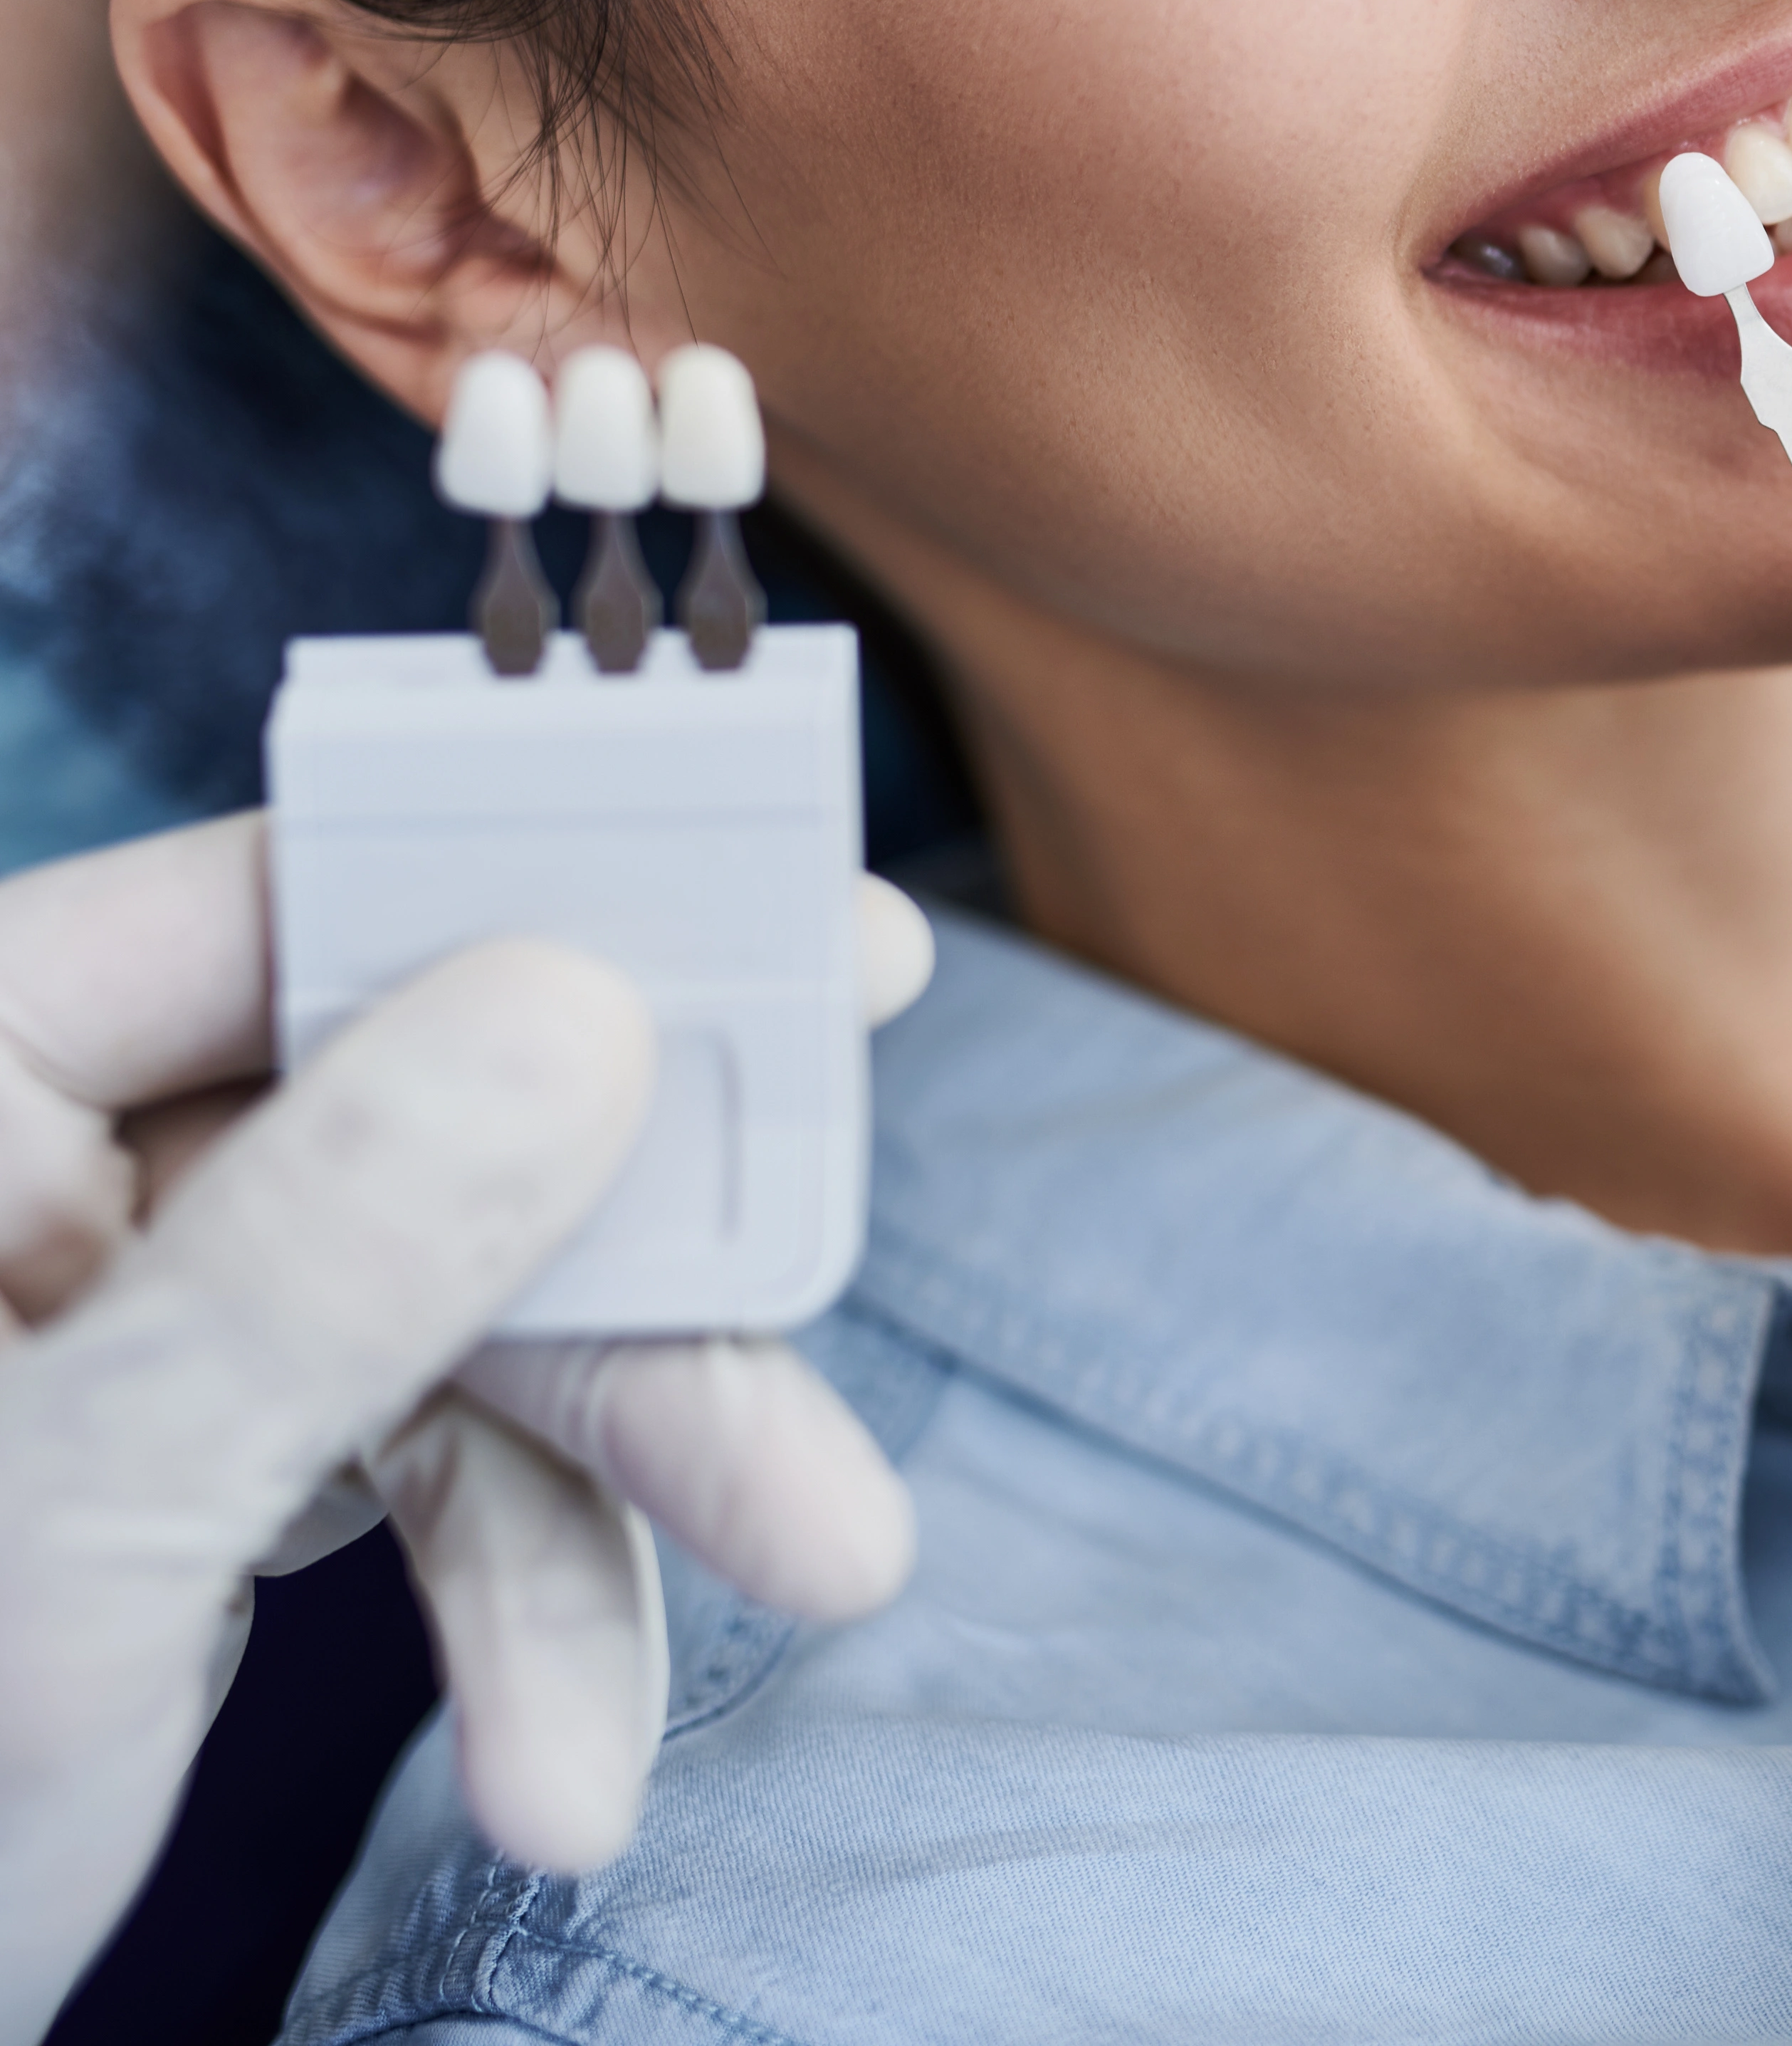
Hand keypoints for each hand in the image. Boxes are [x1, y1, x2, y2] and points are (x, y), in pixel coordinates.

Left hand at [0, 815, 932, 2042]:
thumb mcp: (67, 1533)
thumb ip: (312, 1259)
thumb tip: (571, 1008)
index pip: (283, 915)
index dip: (568, 910)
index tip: (819, 944)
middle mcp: (37, 1169)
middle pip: (437, 1137)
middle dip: (644, 1330)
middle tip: (824, 1434)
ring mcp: (130, 1321)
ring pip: (471, 1320)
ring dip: (616, 1513)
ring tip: (718, 1670)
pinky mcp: (196, 1462)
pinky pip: (430, 1467)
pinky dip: (528, 1620)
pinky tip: (565, 1770)